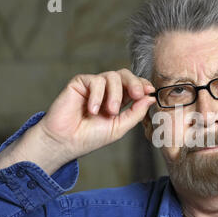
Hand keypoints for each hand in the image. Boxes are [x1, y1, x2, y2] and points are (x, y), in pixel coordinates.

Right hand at [0, 69, 156, 174]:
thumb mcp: (120, 127)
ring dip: (115, 94)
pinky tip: (92, 110)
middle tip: (137, 94)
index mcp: (119, 100)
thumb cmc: (91, 137)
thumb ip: (136, 113)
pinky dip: (97, 96)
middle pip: (125, 75)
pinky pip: (96, 81)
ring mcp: (94, 86)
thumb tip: (151, 98)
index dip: (142, 85)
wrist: (67, 141)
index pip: (134, 85)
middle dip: (134, 83)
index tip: (150, 90)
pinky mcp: (80, 83)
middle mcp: (107, 90)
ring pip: (112, 76)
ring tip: (110, 112)